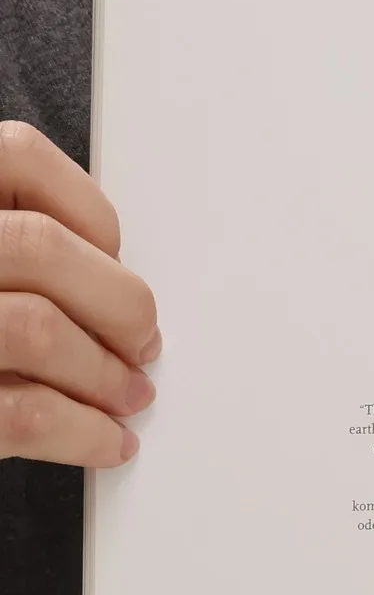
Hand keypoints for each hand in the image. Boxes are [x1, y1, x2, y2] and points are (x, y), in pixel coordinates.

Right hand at [0, 121, 158, 466]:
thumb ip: (10, 245)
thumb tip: (111, 285)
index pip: (15, 155)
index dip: (86, 208)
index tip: (113, 254)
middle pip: (38, 247)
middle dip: (116, 303)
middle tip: (140, 340)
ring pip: (34, 329)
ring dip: (102, 373)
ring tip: (125, 394)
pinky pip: (24, 413)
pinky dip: (83, 433)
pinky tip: (105, 440)